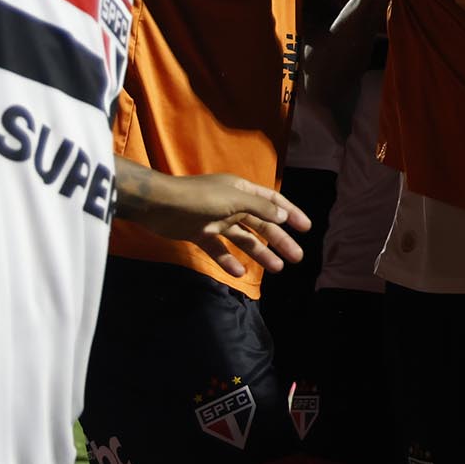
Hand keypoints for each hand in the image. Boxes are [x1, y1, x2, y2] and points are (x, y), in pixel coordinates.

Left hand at [121, 169, 310, 278]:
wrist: (158, 205)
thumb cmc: (199, 197)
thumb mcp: (234, 199)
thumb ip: (260, 208)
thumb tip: (284, 215)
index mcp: (241, 190)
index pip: (273, 200)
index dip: (290, 212)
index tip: (306, 228)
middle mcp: (232, 204)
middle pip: (262, 223)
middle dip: (280, 240)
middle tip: (296, 257)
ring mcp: (216, 220)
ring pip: (244, 239)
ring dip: (261, 253)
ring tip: (277, 268)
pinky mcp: (201, 234)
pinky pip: (219, 250)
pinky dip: (229, 261)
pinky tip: (239, 273)